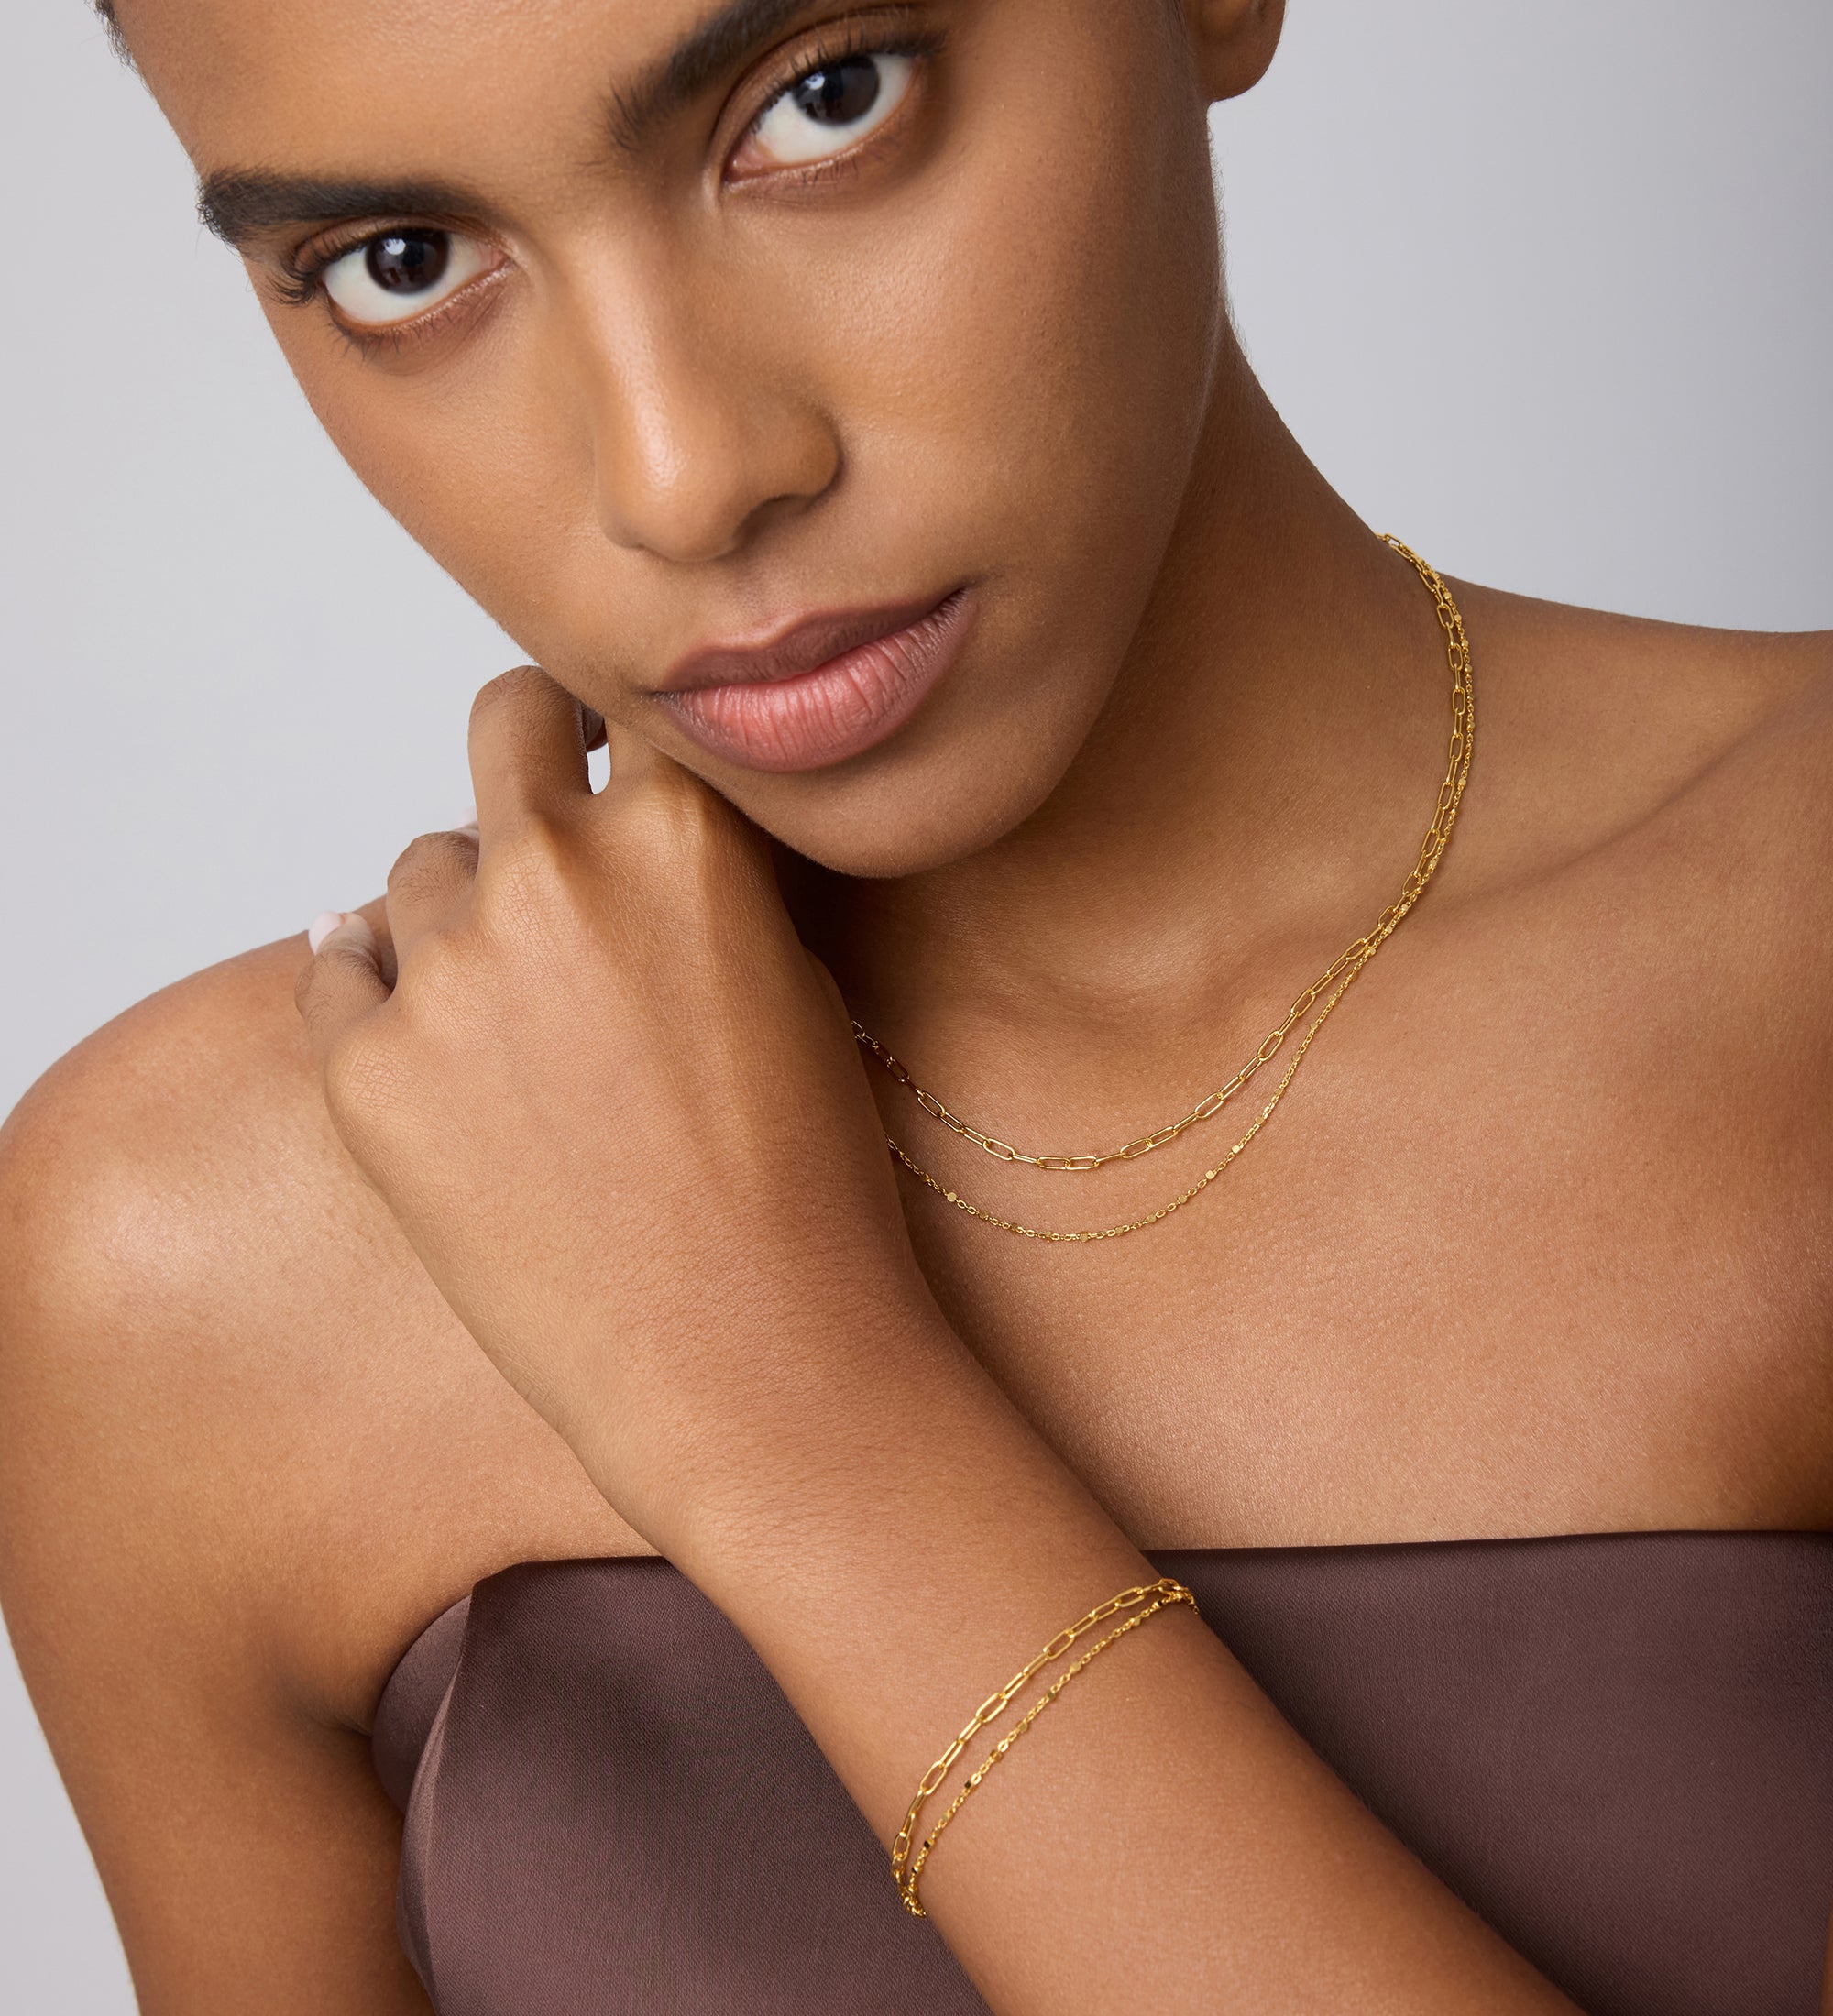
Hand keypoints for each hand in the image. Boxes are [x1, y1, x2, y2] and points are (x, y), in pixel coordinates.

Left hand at [297, 668, 935, 1552]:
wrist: (755, 1359)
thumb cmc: (807, 1186)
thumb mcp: (797, 984)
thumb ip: (699, 882)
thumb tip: (613, 832)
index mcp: (679, 832)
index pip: (626, 707)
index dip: (622, 738)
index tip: (614, 764)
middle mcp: (553, 869)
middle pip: (502, 726)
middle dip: (528, 761)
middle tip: (546, 827)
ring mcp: (448, 968)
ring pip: (418, 872)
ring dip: (461, 913)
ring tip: (524, 1022)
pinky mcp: (368, 1072)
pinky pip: (339, 976)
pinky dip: (381, 997)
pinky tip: (438, 1053)